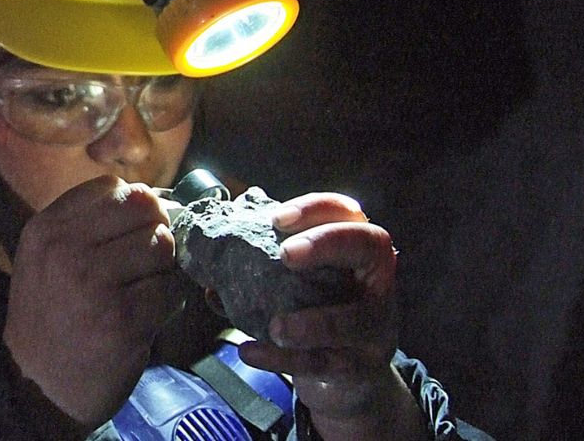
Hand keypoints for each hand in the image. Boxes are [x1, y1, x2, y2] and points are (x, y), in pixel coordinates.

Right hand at [3, 175, 184, 427]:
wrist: (36, 385)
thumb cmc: (50, 316)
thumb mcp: (46, 258)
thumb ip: (88, 224)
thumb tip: (155, 198)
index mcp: (46, 229)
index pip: (112, 188)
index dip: (133, 206)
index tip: (132, 231)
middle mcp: (66, 251)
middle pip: (144, 210)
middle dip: (155, 232)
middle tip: (146, 261)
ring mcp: (95, 285)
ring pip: (162, 247)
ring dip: (164, 269)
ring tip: (144, 290)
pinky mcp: (124, 321)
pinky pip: (171, 291)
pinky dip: (169, 303)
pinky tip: (147, 317)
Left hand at [237, 193, 426, 439]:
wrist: (345, 375)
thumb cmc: (314, 312)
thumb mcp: (297, 285)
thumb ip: (261, 269)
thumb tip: (207, 266)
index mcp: (356, 250)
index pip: (347, 214)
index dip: (316, 209)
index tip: (277, 217)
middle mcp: (376, 280)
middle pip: (369, 246)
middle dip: (325, 244)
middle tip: (285, 254)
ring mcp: (375, 326)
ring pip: (353, 320)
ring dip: (312, 323)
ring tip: (277, 327)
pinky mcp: (361, 367)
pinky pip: (323, 363)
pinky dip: (282, 359)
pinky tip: (249, 351)